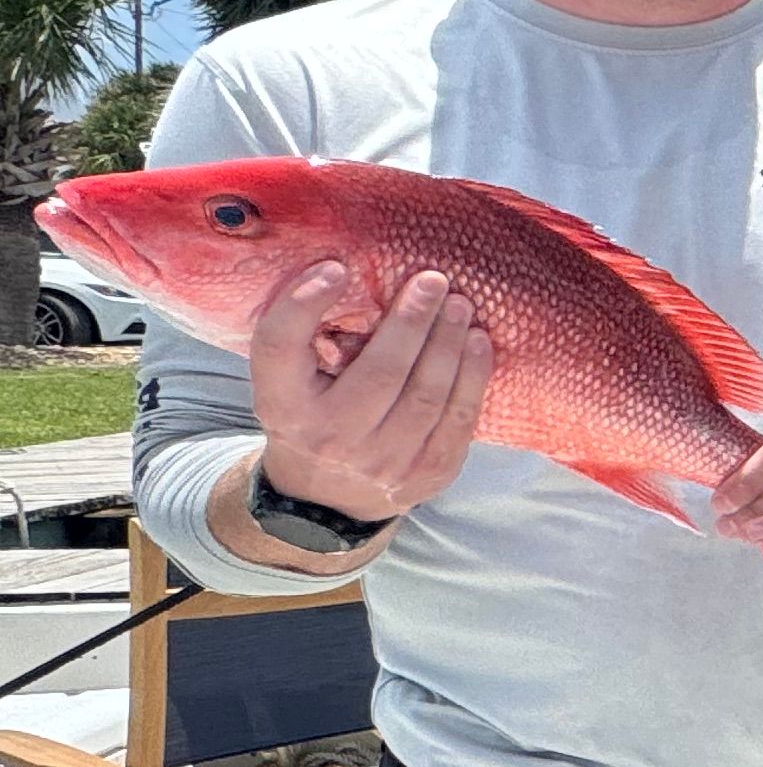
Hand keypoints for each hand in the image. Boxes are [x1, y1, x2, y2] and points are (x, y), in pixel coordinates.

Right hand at [252, 264, 489, 521]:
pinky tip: (478, 342)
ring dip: (449, 344)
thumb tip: (347, 270)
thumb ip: (305, 336)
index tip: (335, 268)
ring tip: (459, 304)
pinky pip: (459, 420)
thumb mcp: (287, 381)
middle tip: (433, 280)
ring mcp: (383, 463)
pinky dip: (473, 376)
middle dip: (412, 321)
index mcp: (283, 405)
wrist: (327, 498)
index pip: (280, 348)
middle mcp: (330, 438)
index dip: (303, 305)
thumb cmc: (310, 414)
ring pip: (427, 396)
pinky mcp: (429, 474)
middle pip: (379, 372)